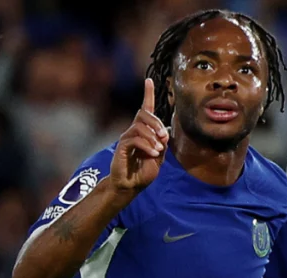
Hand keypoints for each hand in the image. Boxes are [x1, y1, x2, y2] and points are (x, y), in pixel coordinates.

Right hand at [109, 78, 168, 194]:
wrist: (131, 186)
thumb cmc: (143, 172)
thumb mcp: (158, 157)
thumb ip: (162, 143)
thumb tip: (164, 131)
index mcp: (143, 132)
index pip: (145, 109)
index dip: (147, 94)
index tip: (149, 80)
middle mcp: (133, 131)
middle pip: (143, 114)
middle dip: (156, 123)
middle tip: (164, 137)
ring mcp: (126, 138)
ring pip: (140, 126)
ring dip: (152, 137)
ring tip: (158, 151)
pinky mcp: (121, 147)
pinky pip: (135, 139)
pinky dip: (146, 145)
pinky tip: (152, 153)